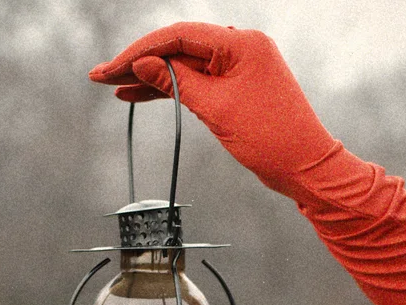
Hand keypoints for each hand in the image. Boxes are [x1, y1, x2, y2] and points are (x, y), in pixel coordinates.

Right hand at [89, 22, 359, 203]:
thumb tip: (143, 64)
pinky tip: (141, 94)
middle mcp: (239, 47)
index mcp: (240, 44)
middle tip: (101, 75)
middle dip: (139, 63)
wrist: (304, 167)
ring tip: (114, 87)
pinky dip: (171, 90)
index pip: (178, 37)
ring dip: (150, 78)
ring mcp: (237, 67)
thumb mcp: (217, 109)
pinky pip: (196, 82)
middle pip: (178, 49)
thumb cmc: (270, 138)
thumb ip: (177, 82)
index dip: (140, 51)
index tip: (111, 67)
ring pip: (184, 67)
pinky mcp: (235, 87)